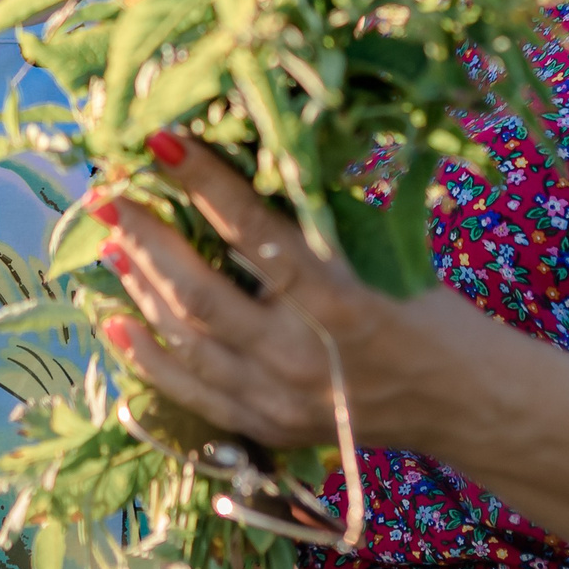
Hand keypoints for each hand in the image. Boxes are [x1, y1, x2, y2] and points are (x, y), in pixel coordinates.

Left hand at [91, 132, 473, 451]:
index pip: (254, 234)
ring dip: (140, 286)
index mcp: (340, 301)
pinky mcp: (267, 428)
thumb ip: (310, 216)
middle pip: (201, 294)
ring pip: (186, 340)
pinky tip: (114, 320)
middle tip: (109, 193)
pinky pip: (190, 393)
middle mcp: (301, 356)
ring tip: (111, 241)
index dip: (203, 183)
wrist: (458, 399)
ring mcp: (279, 400)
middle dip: (147, 237)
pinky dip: (147, 357)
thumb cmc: (420, 303)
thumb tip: (239, 153)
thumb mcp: (379, 249)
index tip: (160, 140)